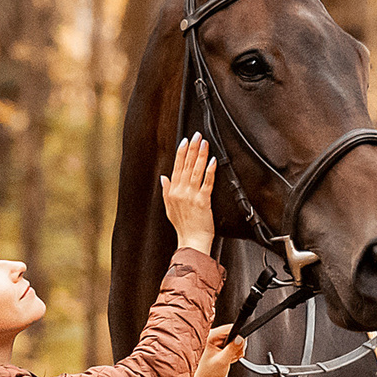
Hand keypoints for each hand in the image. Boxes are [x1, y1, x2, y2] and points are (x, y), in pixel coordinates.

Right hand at [162, 134, 219, 254]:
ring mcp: (191, 196)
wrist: (191, 241)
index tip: (185, 141)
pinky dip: (210, 171)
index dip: (181, 153)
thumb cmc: (183, 227)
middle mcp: (180, 191)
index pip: (176, 167)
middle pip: (186, 165)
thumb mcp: (169, 208)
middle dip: (192, 149)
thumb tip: (163, 177)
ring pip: (196, 171)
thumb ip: (166, 191)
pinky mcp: (203, 201)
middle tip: (197, 135)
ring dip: (201, 155)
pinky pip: (207, 183)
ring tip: (204, 143)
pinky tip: (213, 161)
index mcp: (172, 192)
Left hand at [186, 322, 246, 376]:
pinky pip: (235, 347)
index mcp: (209, 338)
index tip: (241, 342)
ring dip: (237, 351)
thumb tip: (240, 339)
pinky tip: (229, 360)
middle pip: (234, 334)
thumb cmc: (208, 376)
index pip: (227, 328)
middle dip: (237, 345)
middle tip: (233, 355)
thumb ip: (232, 349)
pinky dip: (236, 354)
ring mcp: (218, 344)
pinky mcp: (223, 349)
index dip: (237, 335)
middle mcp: (213, 339)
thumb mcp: (222, 361)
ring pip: (236, 341)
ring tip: (229, 359)